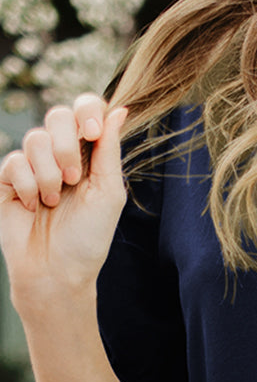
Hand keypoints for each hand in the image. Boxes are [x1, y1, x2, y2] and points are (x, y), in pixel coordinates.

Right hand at [0, 95, 128, 306]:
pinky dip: (28, 186)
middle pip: (58, 115)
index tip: (92, 133)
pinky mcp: (8, 178)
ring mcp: (33, 164)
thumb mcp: (108, 193)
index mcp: (89, 154)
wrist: (56, 272)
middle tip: (73, 180)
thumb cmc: (88, 238)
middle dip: (67, 147)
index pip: (86, 110)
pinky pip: (14, 161)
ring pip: (34, 139)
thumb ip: (110, 150)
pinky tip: (32, 206)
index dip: (87, 111)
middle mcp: (60, 154)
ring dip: (49, 175)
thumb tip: (120, 109)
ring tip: (53, 202)